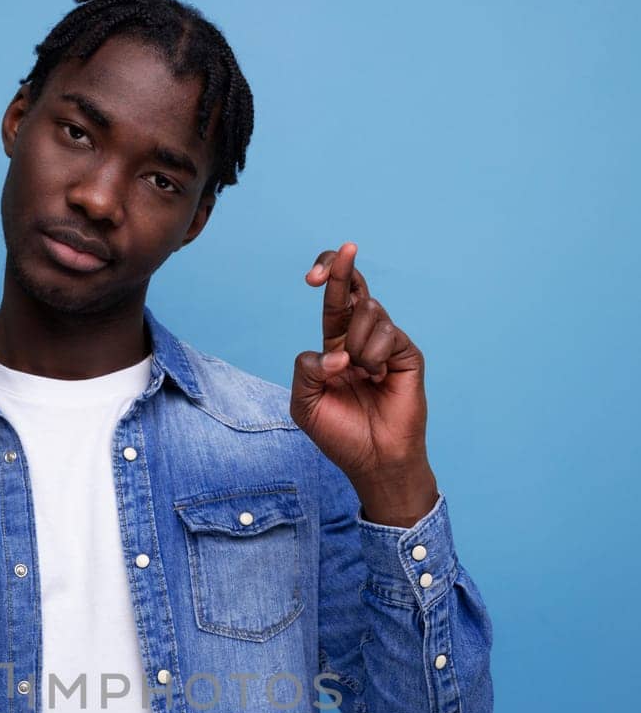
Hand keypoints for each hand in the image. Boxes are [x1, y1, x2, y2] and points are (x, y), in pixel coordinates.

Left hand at [290, 242, 437, 524]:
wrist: (373, 459)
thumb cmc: (339, 434)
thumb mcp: (305, 403)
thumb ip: (306, 368)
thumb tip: (337, 351)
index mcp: (336, 345)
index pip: (334, 299)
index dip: (327, 276)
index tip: (310, 277)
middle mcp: (362, 338)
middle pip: (354, 287)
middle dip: (341, 268)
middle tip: (343, 253)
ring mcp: (387, 343)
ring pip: (368, 310)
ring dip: (356, 343)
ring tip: (362, 374)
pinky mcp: (407, 353)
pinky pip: (387, 335)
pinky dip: (374, 358)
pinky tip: (379, 379)